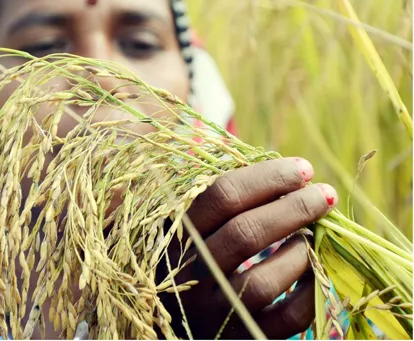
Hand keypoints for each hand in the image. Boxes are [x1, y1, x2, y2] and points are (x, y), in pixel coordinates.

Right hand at [161, 158, 337, 338]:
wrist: (170, 317)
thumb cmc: (189, 256)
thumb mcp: (187, 224)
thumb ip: (222, 198)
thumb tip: (288, 173)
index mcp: (174, 234)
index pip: (221, 196)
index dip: (267, 177)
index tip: (301, 169)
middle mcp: (188, 274)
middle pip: (245, 233)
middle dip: (293, 208)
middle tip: (322, 195)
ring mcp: (212, 310)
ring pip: (261, 281)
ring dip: (299, 251)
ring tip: (315, 234)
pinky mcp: (238, 337)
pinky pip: (283, 320)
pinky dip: (308, 293)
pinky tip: (315, 270)